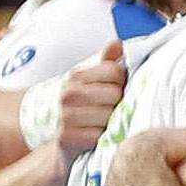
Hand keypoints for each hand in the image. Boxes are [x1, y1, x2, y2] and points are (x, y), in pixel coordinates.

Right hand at [55, 40, 127, 163]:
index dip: (122, 82)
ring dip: (113, 124)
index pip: (115, 70)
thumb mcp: (93, 84)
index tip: (116, 91)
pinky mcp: (67, 138)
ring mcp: (66, 116)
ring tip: (105, 125)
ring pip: (110, 115)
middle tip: (111, 112)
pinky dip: (105, 140)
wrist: (63, 141)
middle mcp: (68, 94)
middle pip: (114, 93)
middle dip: (119, 104)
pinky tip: (100, 138)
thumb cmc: (85, 109)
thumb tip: (117, 43)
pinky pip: (100, 136)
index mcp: (77, 76)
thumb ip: (107, 64)